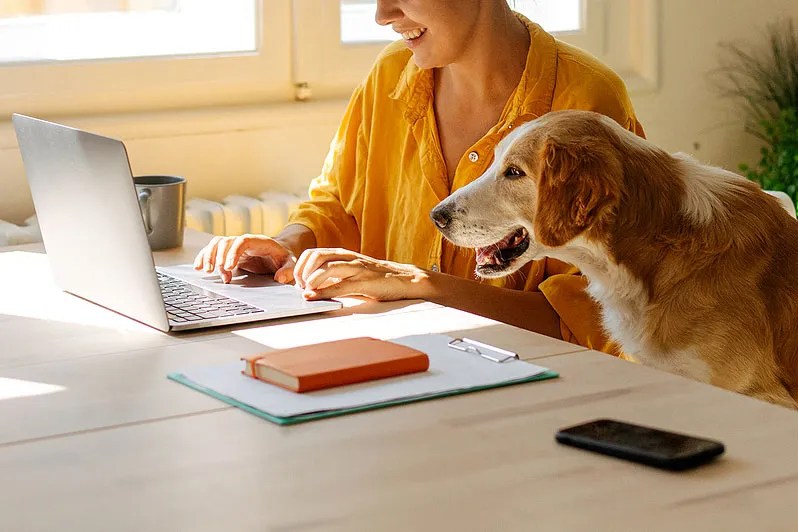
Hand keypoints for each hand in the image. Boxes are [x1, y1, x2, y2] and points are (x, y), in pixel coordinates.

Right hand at [193, 234, 295, 283]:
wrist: (279, 253)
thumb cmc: (284, 257)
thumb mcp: (291, 263)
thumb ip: (288, 270)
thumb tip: (279, 278)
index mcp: (259, 241)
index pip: (243, 241)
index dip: (233, 252)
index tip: (229, 266)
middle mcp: (244, 241)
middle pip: (226, 241)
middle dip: (217, 255)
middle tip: (213, 270)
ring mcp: (235, 246)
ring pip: (217, 244)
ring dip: (208, 256)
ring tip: (205, 271)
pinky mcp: (229, 253)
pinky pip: (214, 251)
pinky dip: (205, 257)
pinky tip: (199, 267)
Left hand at [294, 248, 430, 300]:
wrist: (405, 279)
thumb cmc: (377, 278)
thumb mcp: (352, 273)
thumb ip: (334, 277)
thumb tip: (312, 287)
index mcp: (343, 254)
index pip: (313, 253)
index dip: (300, 266)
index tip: (297, 281)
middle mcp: (348, 258)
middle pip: (316, 256)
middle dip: (302, 272)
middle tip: (300, 286)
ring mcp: (357, 268)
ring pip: (326, 268)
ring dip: (311, 281)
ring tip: (307, 291)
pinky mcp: (365, 282)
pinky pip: (340, 286)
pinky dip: (323, 292)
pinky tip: (315, 297)